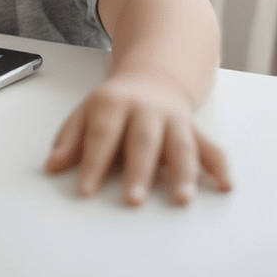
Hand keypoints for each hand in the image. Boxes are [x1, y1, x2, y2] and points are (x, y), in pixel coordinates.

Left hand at [45, 68, 231, 205]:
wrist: (151, 78)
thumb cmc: (113, 104)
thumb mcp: (85, 113)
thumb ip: (69, 140)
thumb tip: (52, 166)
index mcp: (111, 102)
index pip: (101, 135)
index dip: (93, 163)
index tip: (86, 190)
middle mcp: (144, 109)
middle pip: (141, 140)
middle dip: (138, 170)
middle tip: (133, 199)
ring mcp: (171, 118)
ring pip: (179, 144)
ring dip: (182, 172)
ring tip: (181, 198)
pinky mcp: (194, 129)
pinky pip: (210, 146)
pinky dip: (219, 165)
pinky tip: (224, 184)